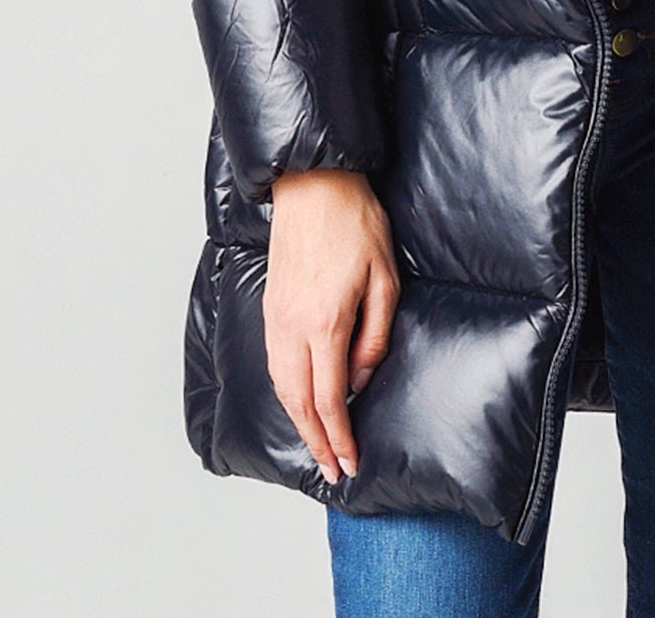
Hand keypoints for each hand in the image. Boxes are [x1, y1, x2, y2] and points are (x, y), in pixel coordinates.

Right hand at [265, 167, 399, 483]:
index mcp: (325, 323)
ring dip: (298, 422)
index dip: (340, 436)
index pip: (328, 398)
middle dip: (316, 442)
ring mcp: (276, 318)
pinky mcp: (270, 307)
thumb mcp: (385, 277)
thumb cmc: (355, 222)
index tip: (350, 462)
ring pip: (281, 387)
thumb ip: (375, 334)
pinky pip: (273, 364)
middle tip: (333, 469)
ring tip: (317, 444)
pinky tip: (298, 401)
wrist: (313, 184)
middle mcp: (293, 328)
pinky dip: (285, 393)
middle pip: (299, 403)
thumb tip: (360, 377)